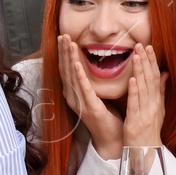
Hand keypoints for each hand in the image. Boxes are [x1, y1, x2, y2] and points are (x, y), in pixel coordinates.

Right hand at [57, 35, 122, 159]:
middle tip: (62, 34)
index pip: (67, 69)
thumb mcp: (99, 94)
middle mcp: (73, 97)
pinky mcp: (90, 108)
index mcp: (75, 93)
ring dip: (68, 58)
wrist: (113, 140)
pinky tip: (75, 63)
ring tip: (67, 43)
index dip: (64, 53)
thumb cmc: (108, 117)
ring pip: (71, 76)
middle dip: (63, 51)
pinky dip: (78, 75)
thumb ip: (95, 80)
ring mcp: (80, 103)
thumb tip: (97, 63)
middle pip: (65, 70)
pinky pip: (83, 89)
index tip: (64, 37)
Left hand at [123, 44, 166, 147]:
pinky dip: (134, 91)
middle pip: (150, 79)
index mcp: (156, 101)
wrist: (146, 153)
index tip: (148, 46)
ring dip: (140, 71)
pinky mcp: (135, 121)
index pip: (155, 77)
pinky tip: (132, 79)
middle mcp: (153, 105)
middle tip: (141, 44)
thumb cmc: (149, 130)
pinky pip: (135, 104)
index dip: (152, 61)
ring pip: (143, 88)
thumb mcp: (157, 109)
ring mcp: (145, 113)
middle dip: (146, 61)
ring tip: (136, 55)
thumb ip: (161, 91)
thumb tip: (165, 73)